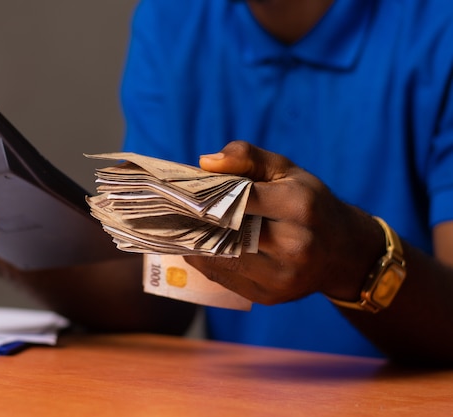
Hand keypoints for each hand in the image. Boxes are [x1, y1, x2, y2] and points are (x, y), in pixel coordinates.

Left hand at [186, 141, 384, 304]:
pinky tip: (193, 247)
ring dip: (194, 244)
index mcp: (299, 206)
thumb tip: (204, 163)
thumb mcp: (286, 170)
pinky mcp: (271, 297)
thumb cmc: (308, 202)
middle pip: (227, 232)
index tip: (178, 191)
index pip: (239, 198)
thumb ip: (247, 157)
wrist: (343, 251)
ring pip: (221, 259)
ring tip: (175, 228)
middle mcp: (294, 245)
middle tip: (166, 211)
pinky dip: (205, 262)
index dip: (206, 195)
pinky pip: (224, 279)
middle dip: (194, 221)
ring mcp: (283, 276)